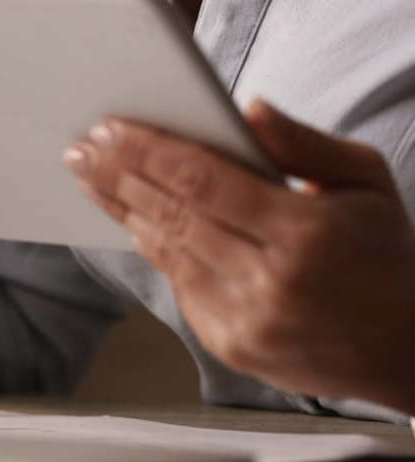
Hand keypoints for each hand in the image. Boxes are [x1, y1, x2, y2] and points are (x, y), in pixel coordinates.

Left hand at [64, 100, 414, 415]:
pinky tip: (133, 220)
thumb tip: (247, 109)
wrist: (406, 352)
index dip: (148, 151)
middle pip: (172, 215)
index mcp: (305, 233)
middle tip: (81, 148)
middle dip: (118, 176)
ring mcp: (246, 320)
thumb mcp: (366, 182)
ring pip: (166, 251)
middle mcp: (271, 281)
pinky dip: (155, 248)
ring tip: (91, 177)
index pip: (204, 180)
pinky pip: (180, 286)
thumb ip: (303, 143)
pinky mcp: (230, 347)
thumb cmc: (385, 256)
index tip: (109, 128)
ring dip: (123, 210)